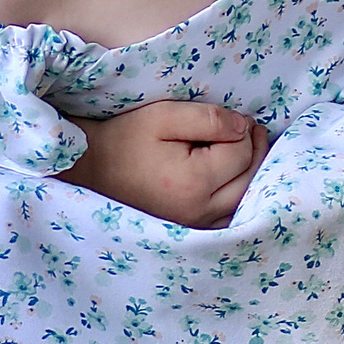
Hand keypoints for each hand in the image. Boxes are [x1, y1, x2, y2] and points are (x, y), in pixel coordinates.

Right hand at [58, 101, 270, 229]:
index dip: (242, 129)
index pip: (240, 153)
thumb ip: (209, 119)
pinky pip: (227, 215)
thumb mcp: (163, 115)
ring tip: (246, 147)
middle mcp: (199, 210)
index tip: (234, 116)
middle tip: (252, 128)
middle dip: (254, 150)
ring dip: (251, 172)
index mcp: (194, 182)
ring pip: (242, 200)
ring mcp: (194, 224)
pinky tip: (234, 176)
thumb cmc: (124, 138)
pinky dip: (238, 194)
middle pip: (248, 179)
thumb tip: (243, 127)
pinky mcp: (188, 228)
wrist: (90, 168)